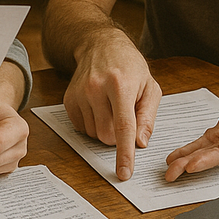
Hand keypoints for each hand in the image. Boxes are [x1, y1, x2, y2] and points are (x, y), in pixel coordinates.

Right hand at [63, 33, 161, 180]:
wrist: (100, 45)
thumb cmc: (129, 66)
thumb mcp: (150, 86)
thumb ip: (148, 116)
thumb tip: (141, 143)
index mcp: (121, 85)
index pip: (123, 127)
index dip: (124, 153)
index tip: (124, 173)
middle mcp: (96, 89)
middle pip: (107, 136)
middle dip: (118, 136)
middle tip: (125, 117)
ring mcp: (79, 94)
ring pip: (94, 135)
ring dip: (105, 129)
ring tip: (111, 107)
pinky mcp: (69, 100)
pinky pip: (82, 129)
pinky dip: (93, 124)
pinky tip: (98, 107)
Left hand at [164, 69, 218, 180]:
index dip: (210, 159)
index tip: (192, 165)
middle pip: (213, 156)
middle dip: (191, 165)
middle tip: (172, 173)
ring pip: (204, 153)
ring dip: (186, 162)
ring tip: (169, 170)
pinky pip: (201, 144)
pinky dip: (187, 151)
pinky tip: (174, 157)